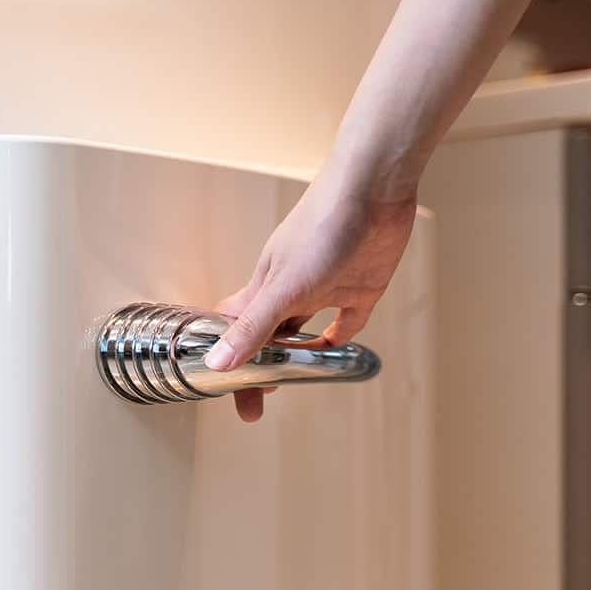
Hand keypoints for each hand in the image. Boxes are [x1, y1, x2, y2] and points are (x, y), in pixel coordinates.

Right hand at [208, 169, 416, 422]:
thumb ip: (253, 328)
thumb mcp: (285, 287)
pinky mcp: (359, 285)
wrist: (373, 186)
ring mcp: (325, 287)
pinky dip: (338, 338)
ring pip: (300, 329)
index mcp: (265, 288)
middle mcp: (291, 290)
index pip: (235, 330)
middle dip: (258, 367)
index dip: (227, 360)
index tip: (223, 391)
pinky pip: (344, 321)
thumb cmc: (324, 225)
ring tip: (287, 381)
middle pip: (267, 336)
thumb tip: (217, 364)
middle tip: (255, 403)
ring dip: (293, 354)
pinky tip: (337, 354)